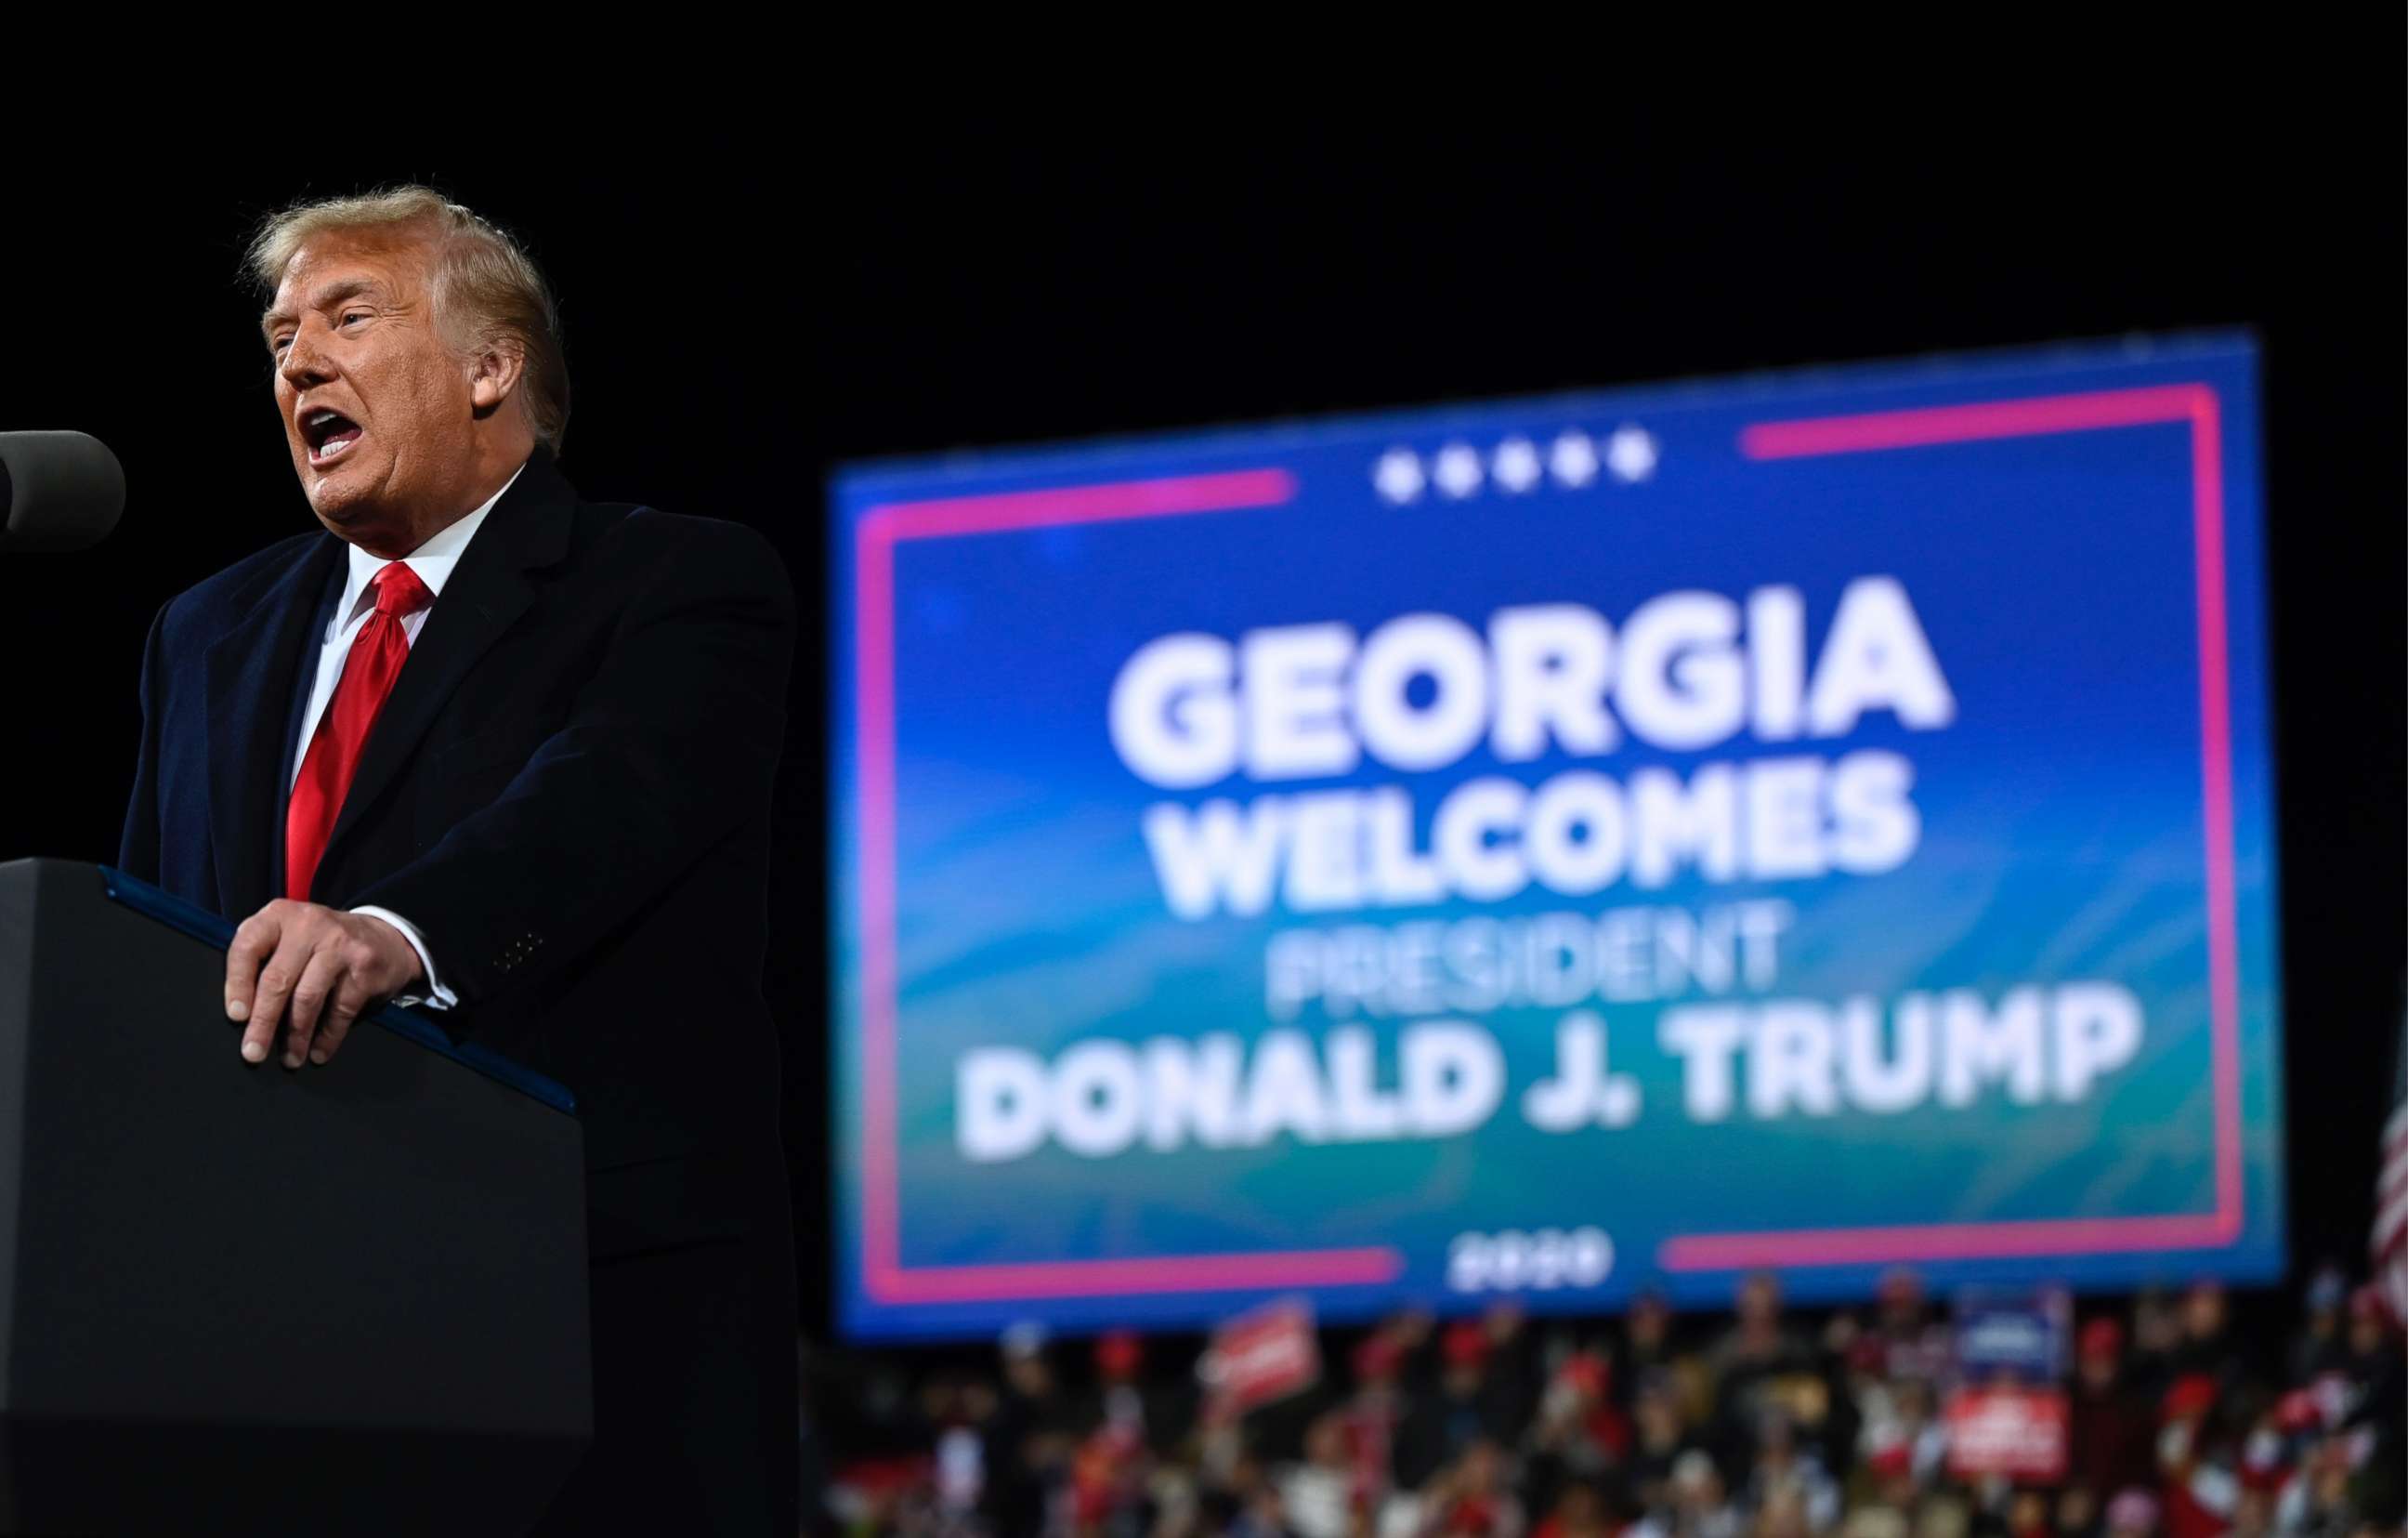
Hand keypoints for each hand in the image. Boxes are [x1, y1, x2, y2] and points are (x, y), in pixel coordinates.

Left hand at [224, 900, 424, 1068]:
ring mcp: (340, 943)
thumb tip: (240, 1013)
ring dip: (296, 1035)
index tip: (236, 1016)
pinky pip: (340, 1009)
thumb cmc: (321, 945)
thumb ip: (263, 958)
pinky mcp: (365, 965)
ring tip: (290, 1058)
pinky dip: (328, 1036)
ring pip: (308, 997)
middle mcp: (309, 924)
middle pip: (278, 979)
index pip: (248, 947)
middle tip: (253, 1052)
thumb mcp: (289, 937)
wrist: (384, 936)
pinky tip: (319, 1052)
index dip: (238, 984)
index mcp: (280, 916)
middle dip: (263, 1021)